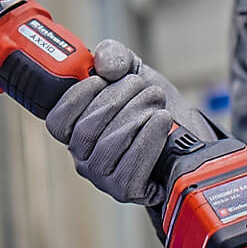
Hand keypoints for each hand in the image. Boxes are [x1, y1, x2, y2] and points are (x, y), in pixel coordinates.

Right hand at [46, 40, 212, 205]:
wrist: (188, 132)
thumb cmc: (152, 105)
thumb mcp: (133, 72)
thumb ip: (115, 57)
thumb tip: (104, 63)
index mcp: (76, 129)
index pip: (58, 121)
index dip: (77, 96)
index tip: (103, 78)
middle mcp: (84, 157)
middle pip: (87, 131)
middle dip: (120, 100)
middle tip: (144, 87)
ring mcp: (104, 177)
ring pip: (108, 148)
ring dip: (138, 116)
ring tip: (157, 102)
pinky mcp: (127, 190)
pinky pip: (129, 170)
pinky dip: (149, 139)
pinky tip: (162, 123)